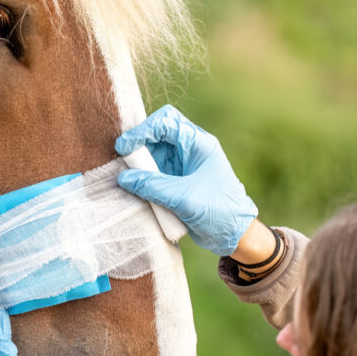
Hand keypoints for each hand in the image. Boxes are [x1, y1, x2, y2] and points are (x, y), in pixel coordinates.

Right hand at [115, 105, 257, 256]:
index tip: (124, 147)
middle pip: (157, 133)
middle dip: (139, 144)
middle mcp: (189, 150)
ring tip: (129, 179)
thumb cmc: (217, 211)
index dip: (142, 130)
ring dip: (139, 163)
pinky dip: (142, 178)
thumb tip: (123, 178)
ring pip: (152, 153)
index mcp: (199, 144)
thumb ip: (151, 186)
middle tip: (124, 160)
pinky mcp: (174, 181)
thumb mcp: (183, 198)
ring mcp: (181, 165)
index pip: (166, 122)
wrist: (233, 234)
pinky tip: (135, 188)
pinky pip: (153, 172)